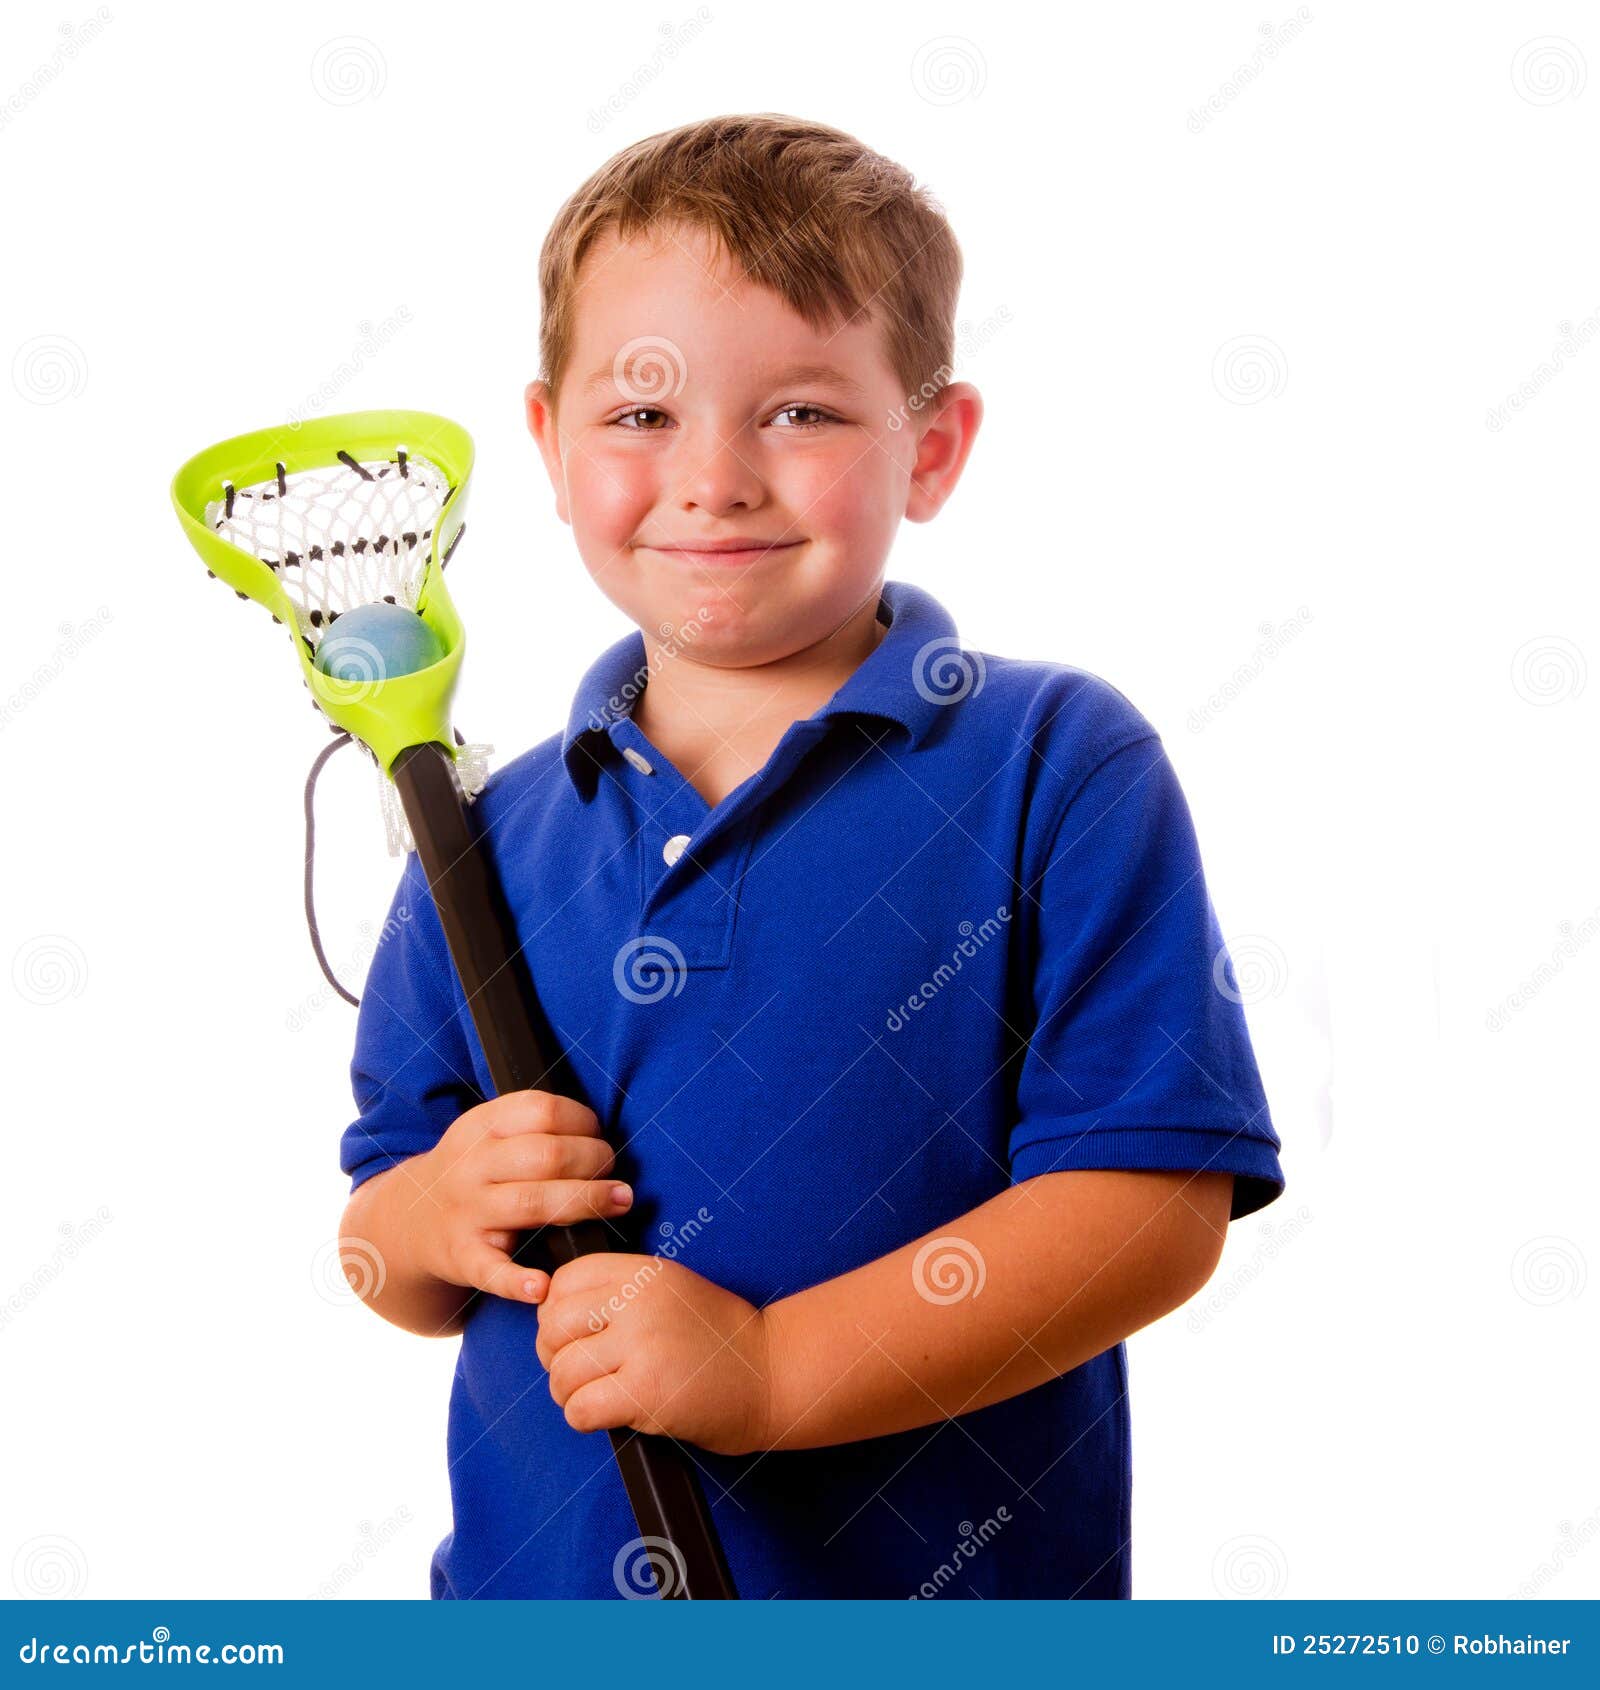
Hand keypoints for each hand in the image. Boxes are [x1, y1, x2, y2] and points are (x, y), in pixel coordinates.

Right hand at [411, 1090, 632, 1304]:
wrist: (408, 1222)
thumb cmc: (474, 1173)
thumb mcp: (488, 1133)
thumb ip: (534, 1128)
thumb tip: (601, 1136)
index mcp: (482, 1126)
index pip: (542, 1110)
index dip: (583, 1122)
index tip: (599, 1138)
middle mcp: (472, 1166)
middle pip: (547, 1156)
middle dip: (595, 1161)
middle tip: (617, 1177)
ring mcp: (467, 1212)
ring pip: (533, 1203)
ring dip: (586, 1203)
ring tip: (620, 1203)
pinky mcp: (463, 1257)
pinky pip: (492, 1270)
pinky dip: (517, 1281)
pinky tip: (543, 1286)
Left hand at [535, 1253, 773, 1456]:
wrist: (771, 1374)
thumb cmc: (719, 1339)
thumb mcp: (671, 1291)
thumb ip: (619, 1294)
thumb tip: (554, 1315)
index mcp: (644, 1272)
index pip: (564, 1281)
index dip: (555, 1313)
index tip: (572, 1335)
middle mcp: (639, 1301)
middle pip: (553, 1327)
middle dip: (554, 1356)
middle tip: (578, 1372)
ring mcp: (643, 1346)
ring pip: (563, 1372)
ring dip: (569, 1394)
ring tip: (595, 1396)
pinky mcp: (647, 1392)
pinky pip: (580, 1409)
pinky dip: (583, 1419)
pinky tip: (608, 1416)